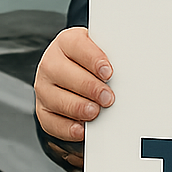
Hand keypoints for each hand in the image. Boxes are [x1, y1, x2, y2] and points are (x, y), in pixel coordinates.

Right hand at [34, 26, 114, 143]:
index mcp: (66, 42)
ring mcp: (44, 87)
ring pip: (55, 98)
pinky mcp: (42, 109)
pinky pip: (50, 121)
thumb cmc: (93, 61)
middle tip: (107, 97)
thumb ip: (111, 55)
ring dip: (77, 107)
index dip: (93, 59)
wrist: (76, 70)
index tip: (108, 72)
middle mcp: (50, 63)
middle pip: (64, 74)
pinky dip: (66, 127)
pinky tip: (81, 129)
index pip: (76, 46)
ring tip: (95, 112)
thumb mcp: (101, 50)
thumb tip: (129, 66)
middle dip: (88, 87)